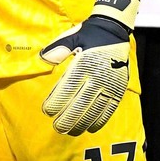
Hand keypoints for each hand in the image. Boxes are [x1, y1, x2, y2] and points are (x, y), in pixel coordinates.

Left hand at [40, 0, 138, 134]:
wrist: (114, 29)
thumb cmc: (88, 33)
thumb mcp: (71, 36)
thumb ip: (56, 50)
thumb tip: (41, 60)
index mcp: (84, 63)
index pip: (68, 88)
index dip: (57, 102)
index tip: (47, 111)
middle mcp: (98, 75)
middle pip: (81, 103)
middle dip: (68, 118)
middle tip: (57, 127)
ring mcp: (110, 83)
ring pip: (95, 109)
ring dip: (82, 122)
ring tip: (70, 131)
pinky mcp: (118, 87)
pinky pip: (110, 108)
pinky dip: (100, 120)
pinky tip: (90, 127)